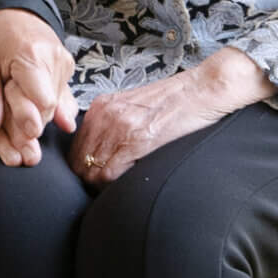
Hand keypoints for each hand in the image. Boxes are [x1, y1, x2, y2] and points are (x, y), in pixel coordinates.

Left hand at [0, 9, 77, 166]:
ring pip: (55, 105)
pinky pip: (62, 97)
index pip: (42, 101)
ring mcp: (63, 63)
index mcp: (31, 56)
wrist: (7, 10)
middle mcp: (54, 59)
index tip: (23, 136)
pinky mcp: (66, 68)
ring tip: (18, 117)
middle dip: (30, 124)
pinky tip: (52, 120)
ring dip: (37, 117)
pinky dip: (53, 109)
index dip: (30, 120)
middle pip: (48, 108)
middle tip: (12, 137)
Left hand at [69, 47, 272, 185]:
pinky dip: (114, 185)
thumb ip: (112, 123)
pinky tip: (127, 182)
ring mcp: (119, 127)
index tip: (95, 176)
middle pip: (79, 160)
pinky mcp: (137, 140)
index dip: (83, 167)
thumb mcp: (132, 107)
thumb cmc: (174, 100)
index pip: (76, 147)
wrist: (202, 90)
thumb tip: (99, 152)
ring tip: (117, 187)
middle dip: (89, 178)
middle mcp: (105, 114)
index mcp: (101, 106)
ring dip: (101, 184)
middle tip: (105, 188)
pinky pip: (110, 173)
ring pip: (92, 170)